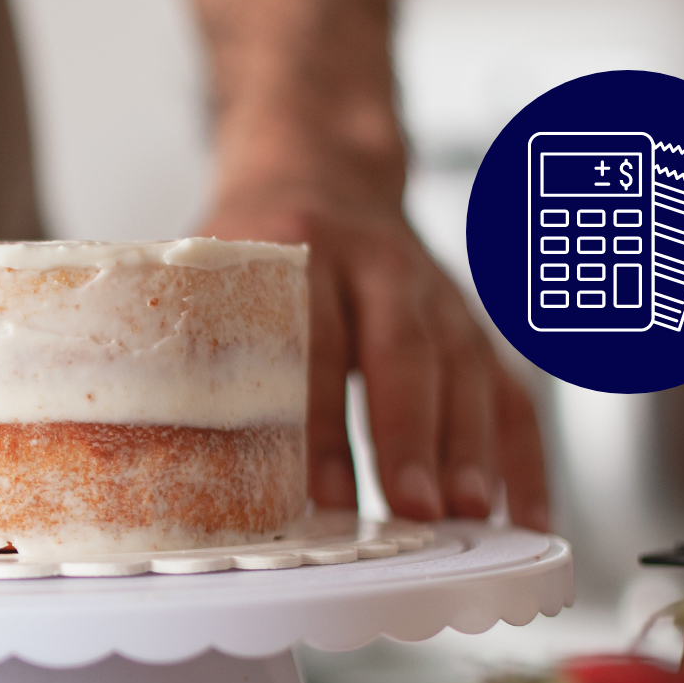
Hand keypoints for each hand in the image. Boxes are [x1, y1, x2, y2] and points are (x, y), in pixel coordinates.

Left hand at [175, 0, 549, 530]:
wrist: (317, 166)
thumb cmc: (253, 241)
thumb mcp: (210, 269)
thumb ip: (193, 339)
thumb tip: (158, 448)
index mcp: (300, 246)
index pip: (316, 341)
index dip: (321, 423)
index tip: (321, 492)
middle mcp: (379, 263)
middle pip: (405, 353)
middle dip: (412, 437)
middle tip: (416, 509)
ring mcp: (434, 291)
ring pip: (466, 369)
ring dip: (473, 449)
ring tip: (469, 516)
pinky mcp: (468, 322)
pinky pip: (508, 386)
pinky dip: (522, 454)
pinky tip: (526, 510)